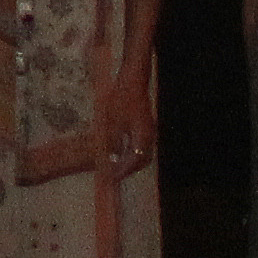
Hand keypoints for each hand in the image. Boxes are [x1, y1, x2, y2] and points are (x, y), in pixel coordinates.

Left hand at [95, 48, 157, 172]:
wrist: (132, 78)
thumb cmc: (121, 97)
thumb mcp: (111, 120)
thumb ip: (111, 142)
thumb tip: (108, 160)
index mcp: (142, 136)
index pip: (135, 161)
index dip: (123, 171)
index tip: (112, 178)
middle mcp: (148, 136)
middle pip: (142, 160)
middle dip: (128, 170)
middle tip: (113, 176)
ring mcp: (148, 130)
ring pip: (142, 153)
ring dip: (129, 162)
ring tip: (115, 167)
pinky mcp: (144, 125)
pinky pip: (139, 145)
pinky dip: (130, 152)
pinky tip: (118, 152)